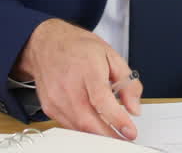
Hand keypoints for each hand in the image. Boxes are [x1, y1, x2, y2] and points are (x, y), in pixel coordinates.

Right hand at [12, 19, 142, 138]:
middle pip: (88, 120)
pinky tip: (93, 124)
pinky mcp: (49, 107)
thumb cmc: (78, 47)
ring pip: (78, 128)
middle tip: (124, 138)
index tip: (130, 131)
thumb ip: (127, 82)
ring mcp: (56, 98)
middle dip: (109, 136)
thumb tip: (134, 108)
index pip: (102, 100)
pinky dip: (83, 129)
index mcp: (87, 69)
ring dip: (97, 135)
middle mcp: (68, 85)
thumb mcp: (111, 56)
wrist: (47, 43)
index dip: (117, 119)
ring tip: (111, 133)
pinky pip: (69, 125)